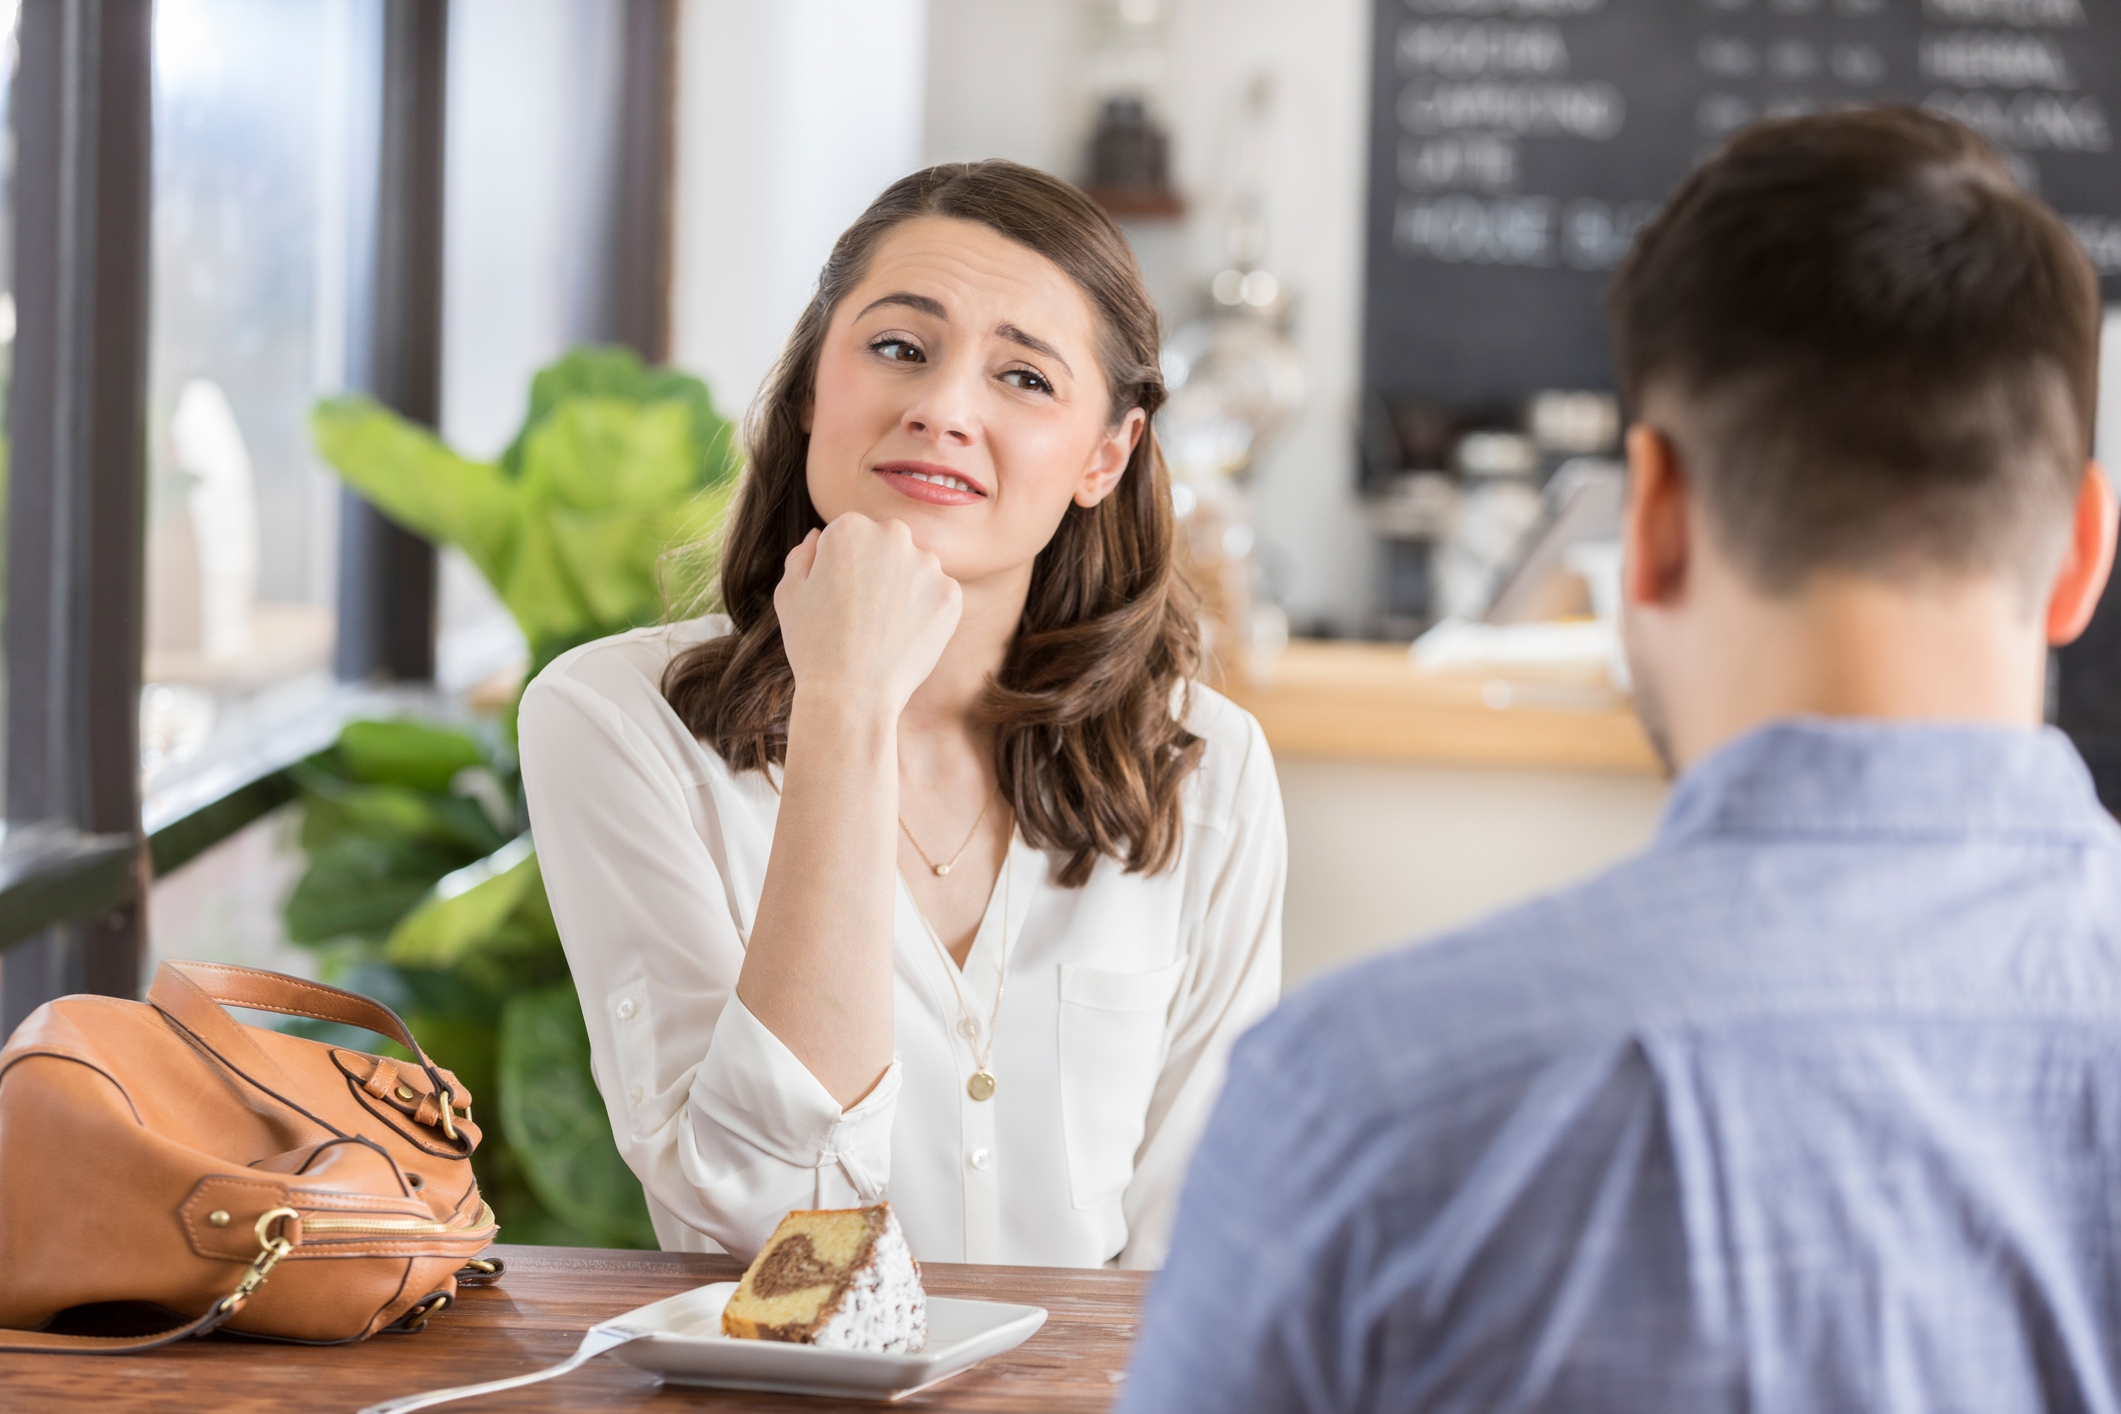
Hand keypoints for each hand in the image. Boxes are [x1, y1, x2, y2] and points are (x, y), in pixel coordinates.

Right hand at [775, 514, 961, 717]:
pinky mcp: (950, 593)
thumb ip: (803, 555)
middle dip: (879, 570)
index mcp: (850, 527)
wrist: (852, 694)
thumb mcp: (789, 593)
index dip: (843, 569)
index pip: (853, 535)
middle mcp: (893, 535)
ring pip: (916, 569)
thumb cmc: (813, 645)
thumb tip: (820, 536)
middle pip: (888, 545)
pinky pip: (938, 595)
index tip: (838, 598)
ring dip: (905, 589)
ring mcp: (926, 564)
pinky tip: (905, 637)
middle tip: (863, 613)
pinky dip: (926, 613)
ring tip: (883, 628)